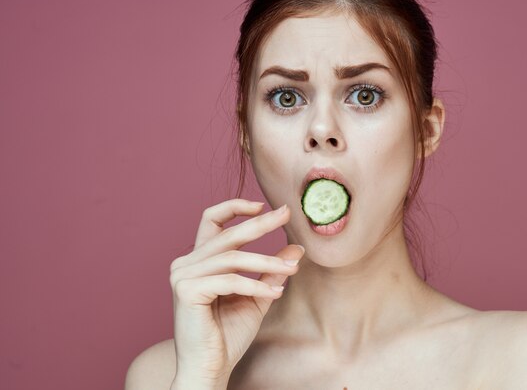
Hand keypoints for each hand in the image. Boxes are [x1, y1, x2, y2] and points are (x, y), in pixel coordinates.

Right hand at [168, 199, 303, 387]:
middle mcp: (186, 263)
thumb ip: (272, 270)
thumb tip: (296, 247)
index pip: (212, 220)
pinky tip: (276, 293)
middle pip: (227, 234)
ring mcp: (182, 276)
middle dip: (260, 223)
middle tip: (287, 213)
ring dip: (266, 261)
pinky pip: (229, 280)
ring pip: (232, 257)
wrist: (210, 368)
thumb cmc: (228, 334)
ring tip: (293, 268)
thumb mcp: (257, 295)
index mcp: (198, 260)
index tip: (263, 205)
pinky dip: (256, 285)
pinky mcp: (186, 291)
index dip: (235, 207)